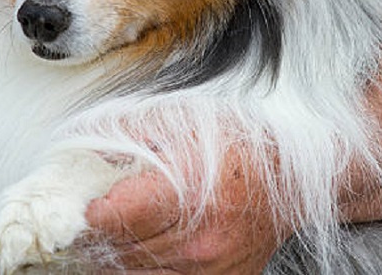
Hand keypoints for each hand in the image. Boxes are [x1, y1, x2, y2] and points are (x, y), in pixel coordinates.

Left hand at [83, 152, 285, 273]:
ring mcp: (207, 270)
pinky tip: (141, 247)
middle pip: (119, 248)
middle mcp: (198, 241)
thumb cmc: (242, 146)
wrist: (293, 182)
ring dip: (114, 254)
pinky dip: (138, 269)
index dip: (94, 210)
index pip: (117, 217)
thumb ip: (131, 133)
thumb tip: (87, 146)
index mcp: (189, 193)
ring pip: (131, 274)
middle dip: (98, 232)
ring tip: (118, 229)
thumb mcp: (186, 122)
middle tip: (96, 212)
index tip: (92, 200)